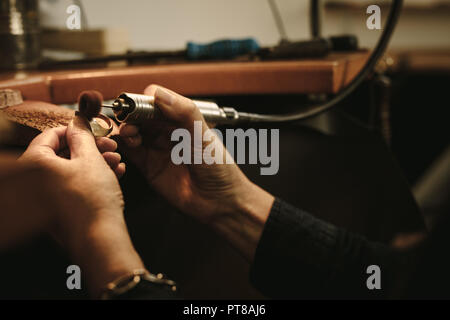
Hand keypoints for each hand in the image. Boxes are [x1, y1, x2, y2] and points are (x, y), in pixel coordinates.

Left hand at [19, 115, 143, 296]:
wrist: (100, 237)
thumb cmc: (92, 199)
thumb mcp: (90, 158)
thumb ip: (82, 135)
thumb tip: (77, 121)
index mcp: (35, 164)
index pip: (50, 135)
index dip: (74, 128)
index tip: (91, 128)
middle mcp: (35, 181)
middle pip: (62, 154)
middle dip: (90, 148)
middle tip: (109, 146)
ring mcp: (47, 198)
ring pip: (71, 170)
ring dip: (96, 162)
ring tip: (117, 161)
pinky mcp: (60, 210)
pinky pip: (74, 187)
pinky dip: (92, 178)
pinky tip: (114, 174)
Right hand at [119, 85, 274, 260]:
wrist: (220, 201)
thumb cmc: (220, 168)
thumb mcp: (203, 135)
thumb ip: (184, 112)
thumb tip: (158, 93)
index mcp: (182, 119)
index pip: (155, 103)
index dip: (142, 102)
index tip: (134, 105)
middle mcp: (168, 132)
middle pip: (140, 116)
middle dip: (130, 116)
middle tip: (128, 122)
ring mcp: (157, 149)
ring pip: (132, 132)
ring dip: (125, 131)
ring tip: (130, 136)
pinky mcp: (149, 167)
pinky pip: (130, 153)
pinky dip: (122, 147)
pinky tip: (124, 147)